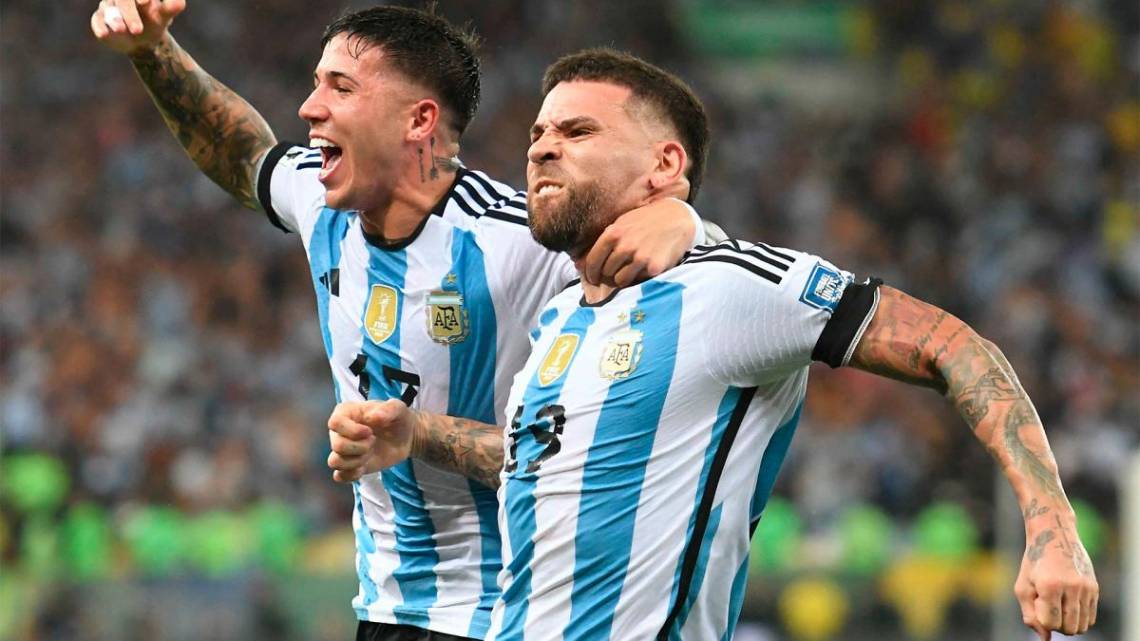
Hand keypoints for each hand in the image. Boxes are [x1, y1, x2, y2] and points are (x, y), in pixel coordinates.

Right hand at [90, 0, 184, 54]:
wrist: (142, 40)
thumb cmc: (154, 21)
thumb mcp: (164, 15)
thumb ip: (171, 7)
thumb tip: (180, 3)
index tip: (145, 3)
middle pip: (123, 0)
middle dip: (129, 13)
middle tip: (138, 29)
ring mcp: (108, 5)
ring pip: (108, 8)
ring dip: (114, 19)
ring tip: (121, 30)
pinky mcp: (100, 18)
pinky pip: (97, 20)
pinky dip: (100, 26)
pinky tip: (104, 33)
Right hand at [327, 400, 415, 482]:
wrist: (404, 437)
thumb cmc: (396, 418)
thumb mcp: (398, 408)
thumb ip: (388, 409)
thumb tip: (372, 417)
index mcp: (346, 413)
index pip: (335, 423)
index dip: (352, 431)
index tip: (370, 431)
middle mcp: (339, 432)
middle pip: (337, 445)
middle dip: (360, 447)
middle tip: (374, 441)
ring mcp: (342, 450)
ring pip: (335, 462)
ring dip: (356, 461)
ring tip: (370, 453)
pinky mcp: (349, 466)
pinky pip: (340, 476)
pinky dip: (352, 475)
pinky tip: (364, 467)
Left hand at [580, 198, 695, 286]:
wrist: (676, 218)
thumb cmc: (645, 221)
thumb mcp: (622, 224)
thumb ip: (604, 242)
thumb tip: (579, 264)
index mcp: (613, 233)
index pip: (593, 261)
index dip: (590, 273)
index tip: (592, 278)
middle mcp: (625, 246)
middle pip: (606, 272)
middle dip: (609, 275)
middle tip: (616, 272)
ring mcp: (640, 257)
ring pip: (621, 280)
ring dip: (624, 278)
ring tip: (632, 269)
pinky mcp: (654, 267)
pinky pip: (639, 281)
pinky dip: (640, 277)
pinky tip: (646, 266)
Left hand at [1014, 518, 1098, 639]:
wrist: (1054, 535)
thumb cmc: (1034, 563)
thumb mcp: (1023, 586)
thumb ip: (1030, 615)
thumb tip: (1045, 639)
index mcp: (1049, 586)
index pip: (1051, 624)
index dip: (1043, 620)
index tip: (1038, 606)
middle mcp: (1071, 587)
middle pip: (1069, 628)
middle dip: (1057, 626)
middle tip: (1048, 609)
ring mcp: (1085, 588)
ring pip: (1082, 626)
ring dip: (1069, 624)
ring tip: (1058, 607)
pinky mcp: (1094, 587)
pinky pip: (1090, 617)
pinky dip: (1079, 618)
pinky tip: (1069, 605)